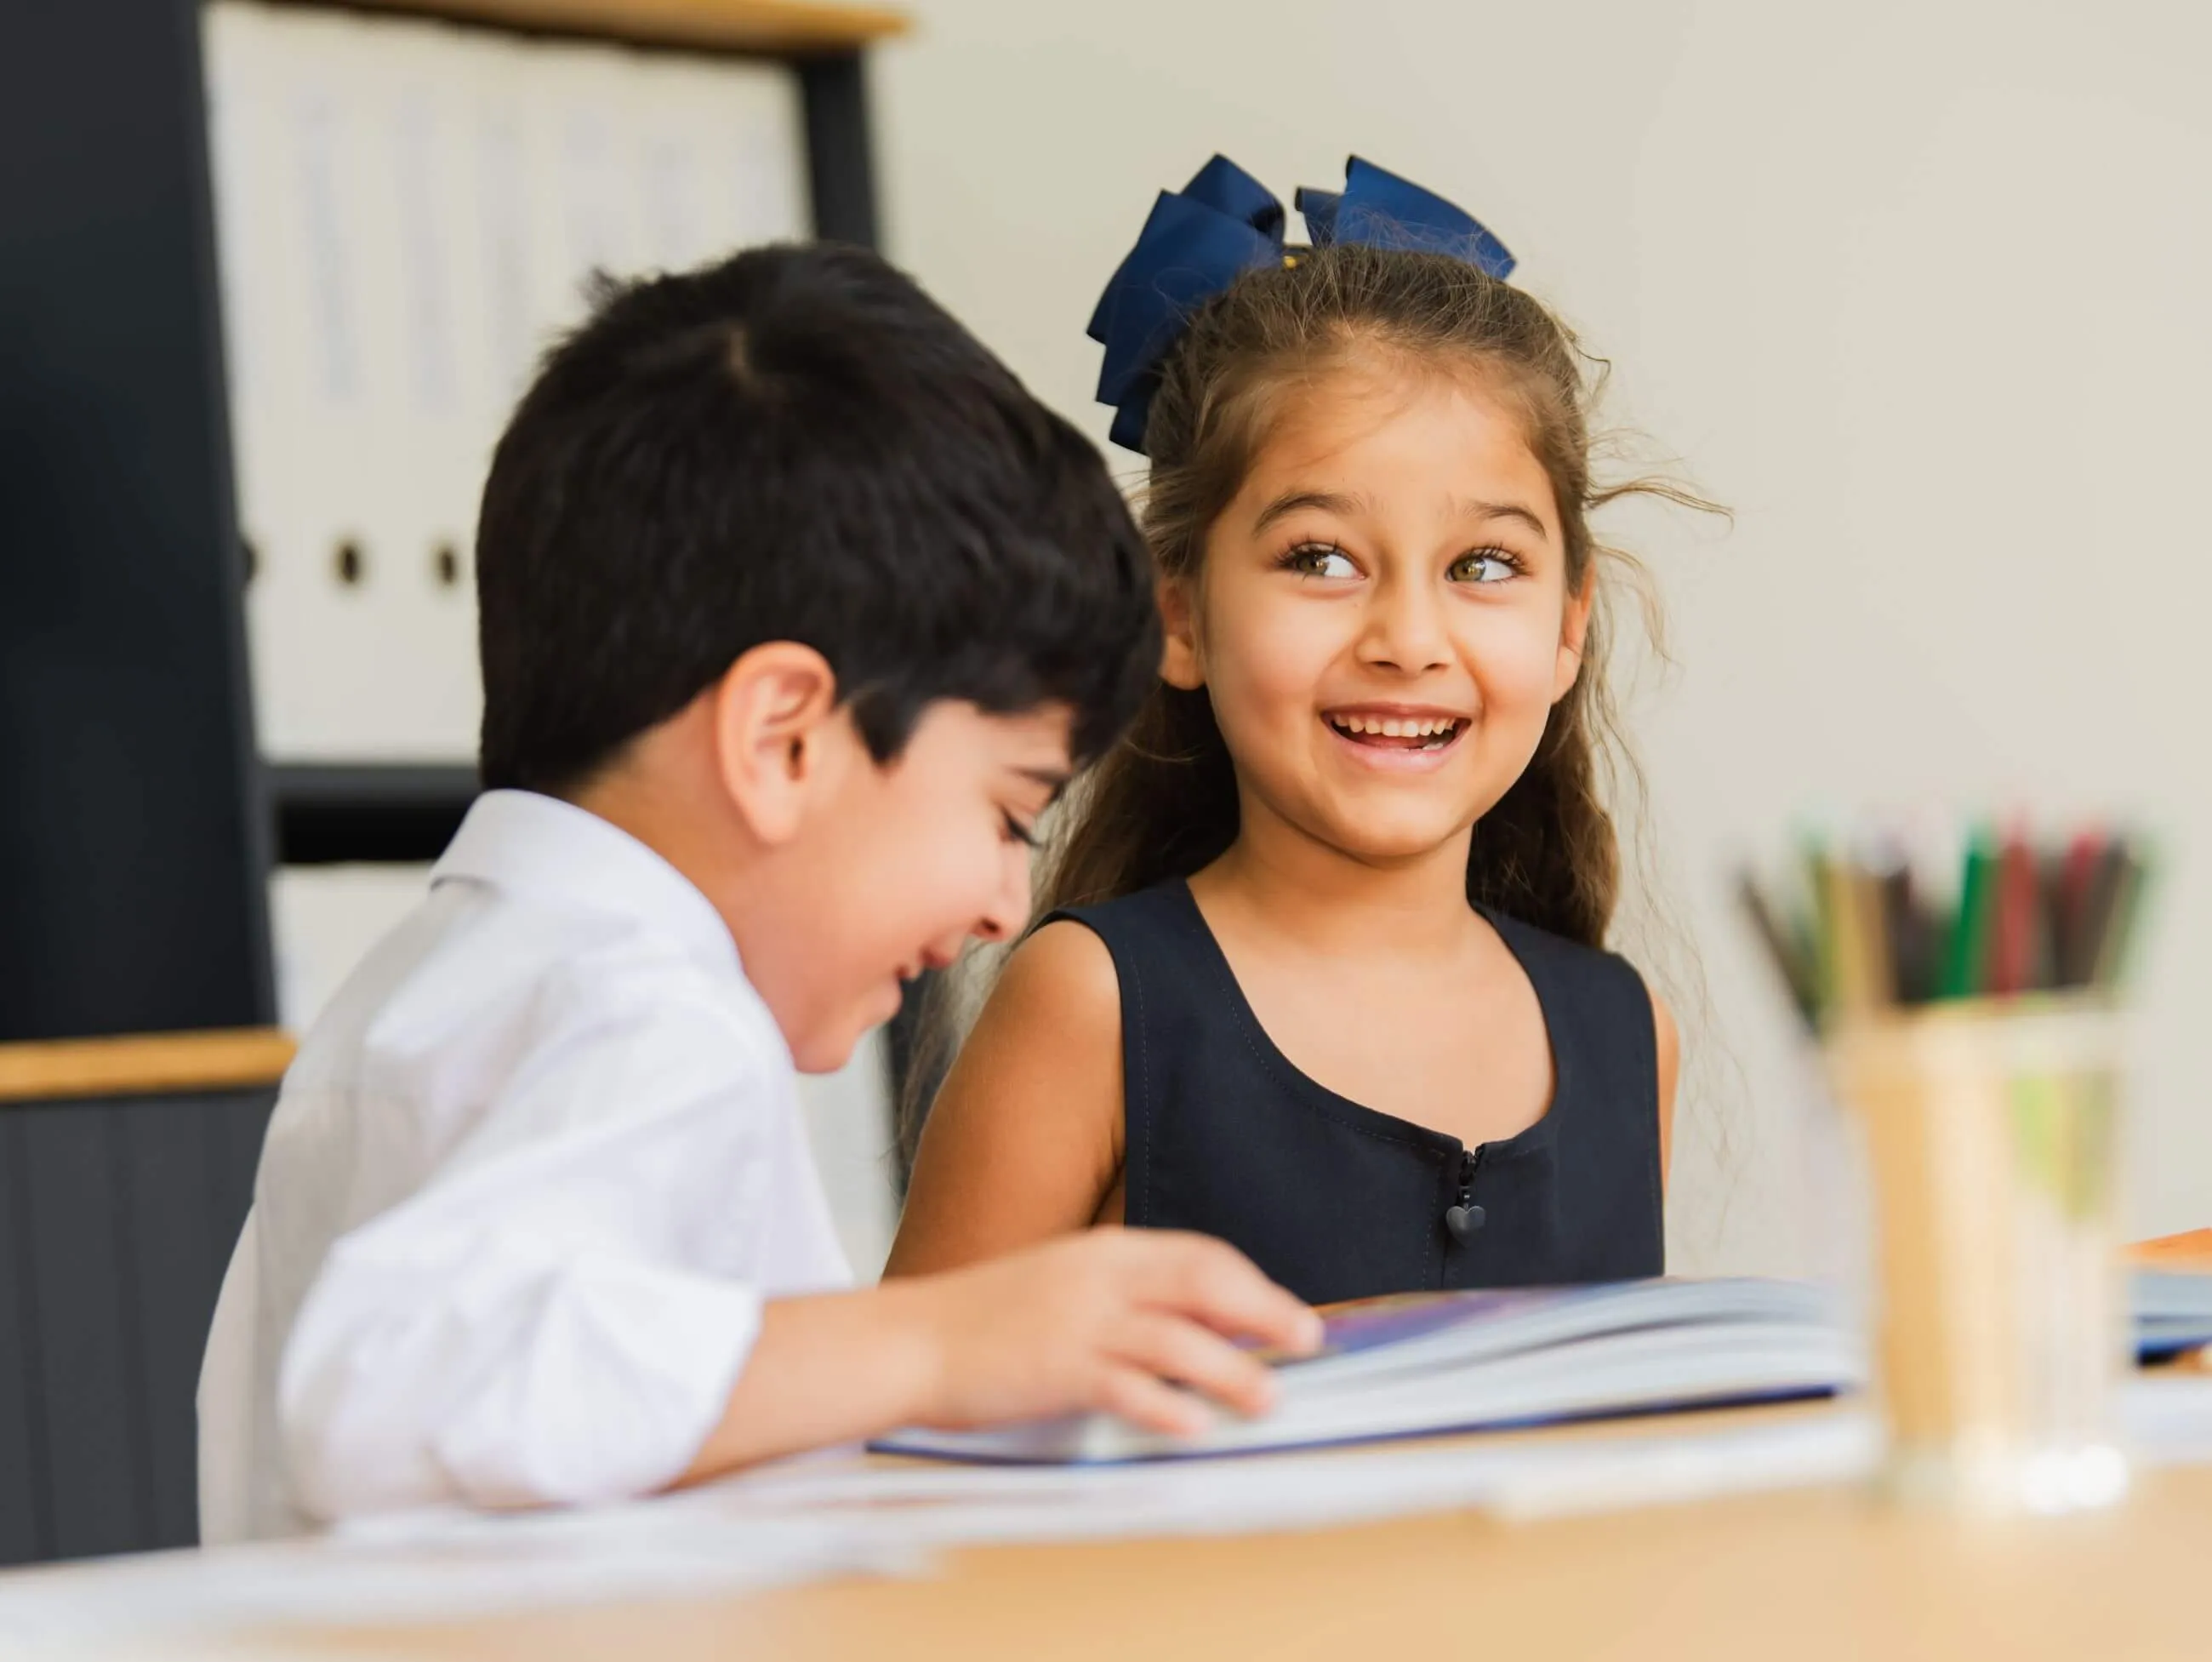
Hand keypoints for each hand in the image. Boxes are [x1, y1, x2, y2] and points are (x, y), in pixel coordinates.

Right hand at [895, 1228, 1322, 1436]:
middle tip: (1306, 1342)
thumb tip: (1197, 1322)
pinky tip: (1196, 1426)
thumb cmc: (985, 1321)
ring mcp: (1079, 1323)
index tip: (1286, 1313)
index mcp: (1103, 1252)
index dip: (1252, 1284)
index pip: (1199, 1255)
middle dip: (1265, 1312)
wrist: (908, 1340)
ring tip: (1268, 1397)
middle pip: (1205, 1284)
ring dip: (1233, 1369)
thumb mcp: (1062, 1285)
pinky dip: (1167, 1406)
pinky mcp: (1057, 1369)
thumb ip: (1124, 1295)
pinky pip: (1127, 1387)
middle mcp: (1099, 1278)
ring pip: (1178, 1340)